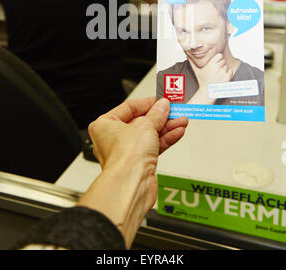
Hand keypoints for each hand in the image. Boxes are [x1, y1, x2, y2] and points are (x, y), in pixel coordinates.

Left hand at [78, 97, 187, 247]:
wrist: (131, 184)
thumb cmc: (125, 156)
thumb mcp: (145, 125)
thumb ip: (156, 114)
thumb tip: (162, 106)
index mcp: (104, 125)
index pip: (129, 108)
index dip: (148, 103)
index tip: (161, 101)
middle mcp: (112, 138)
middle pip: (140, 122)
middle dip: (160, 116)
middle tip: (174, 111)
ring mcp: (126, 152)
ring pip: (149, 135)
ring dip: (166, 127)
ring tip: (181, 121)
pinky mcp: (138, 163)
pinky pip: (153, 147)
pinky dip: (165, 139)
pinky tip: (177, 132)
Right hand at [189, 53, 232, 103]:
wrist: (208, 92)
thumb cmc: (202, 81)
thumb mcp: (197, 71)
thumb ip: (192, 62)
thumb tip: (187, 55)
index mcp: (210, 64)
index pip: (219, 55)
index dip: (218, 58)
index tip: (216, 62)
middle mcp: (217, 67)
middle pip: (223, 60)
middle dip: (220, 65)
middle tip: (216, 71)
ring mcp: (223, 72)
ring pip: (227, 66)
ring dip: (224, 70)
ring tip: (218, 75)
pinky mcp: (227, 77)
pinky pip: (230, 71)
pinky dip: (228, 74)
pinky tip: (222, 77)